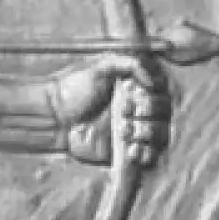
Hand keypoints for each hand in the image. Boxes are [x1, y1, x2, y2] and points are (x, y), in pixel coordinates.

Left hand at [49, 56, 169, 167]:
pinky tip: (132, 151)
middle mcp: (141, 108)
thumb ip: (129, 64)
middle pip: (164, 112)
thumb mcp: (100, 67)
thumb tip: (153, 80)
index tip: (136, 94)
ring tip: (123, 131)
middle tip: (124, 112)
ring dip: (146, 133)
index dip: (154, 93)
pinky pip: (150, 155)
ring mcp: (137, 130)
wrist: (54, 117)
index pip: (164, 90)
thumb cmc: (74, 89)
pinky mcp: (129, 150)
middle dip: (148, 112)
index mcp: (138, 86)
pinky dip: (146, 153)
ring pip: (161, 134)